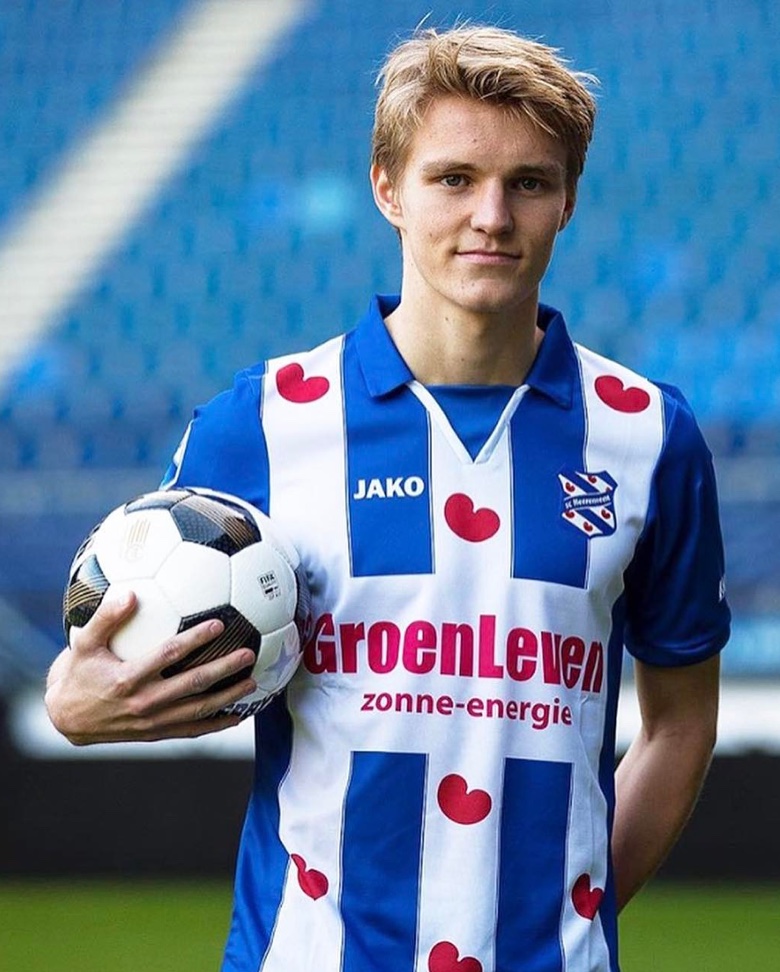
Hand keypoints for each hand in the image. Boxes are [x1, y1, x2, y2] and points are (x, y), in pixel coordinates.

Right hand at [45, 590, 256, 743]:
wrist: (66, 718)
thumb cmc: (78, 674)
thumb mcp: (84, 644)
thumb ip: (106, 618)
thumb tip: (130, 593)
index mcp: (127, 679)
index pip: (168, 655)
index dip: (194, 639)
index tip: (218, 625)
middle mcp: (143, 703)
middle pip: (192, 684)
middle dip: (223, 669)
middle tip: (248, 654)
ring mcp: (152, 722)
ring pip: (197, 710)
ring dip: (227, 696)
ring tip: (252, 681)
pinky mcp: (156, 734)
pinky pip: (191, 731)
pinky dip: (216, 725)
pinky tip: (237, 715)